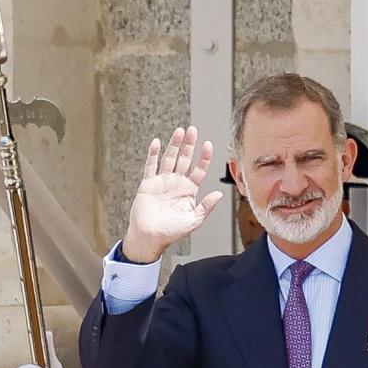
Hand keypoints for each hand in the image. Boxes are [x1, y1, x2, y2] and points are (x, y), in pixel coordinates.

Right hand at [122, 126, 223, 262]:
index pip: (199, 170)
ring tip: (180, 131)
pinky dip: (154, 154)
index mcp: (189, 191)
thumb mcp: (194, 221)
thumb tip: (219, 194)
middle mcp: (177, 183)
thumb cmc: (171, 232)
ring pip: (169, 158)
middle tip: (193, 130)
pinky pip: (151, 166)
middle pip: (184, 159)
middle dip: (189, 145)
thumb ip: (206, 207)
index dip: (204, 157)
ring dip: (174, 145)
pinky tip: (157, 142)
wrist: (150, 237)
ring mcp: (162, 181)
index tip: (208, 145)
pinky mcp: (148, 183)